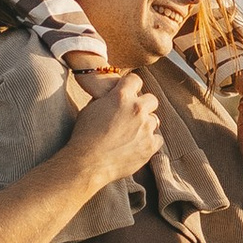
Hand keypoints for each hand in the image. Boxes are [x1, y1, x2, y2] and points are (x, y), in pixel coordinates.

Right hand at [66, 67, 162, 197]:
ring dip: (145, 125)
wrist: (87, 163)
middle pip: (151, 99)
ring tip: (131, 135)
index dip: (131, 86)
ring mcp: (146, 128)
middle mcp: (137, 109)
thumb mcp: (91, 108)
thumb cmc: (84, 135)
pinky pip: (157, 139)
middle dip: (143, 105)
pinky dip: (149, 142)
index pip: (135, 80)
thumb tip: (112, 94)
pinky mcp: (150, 146)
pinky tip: (136, 145)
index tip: (129, 94)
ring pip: (154, 120)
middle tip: (132, 116)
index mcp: (121, 96)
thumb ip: (106, 98)